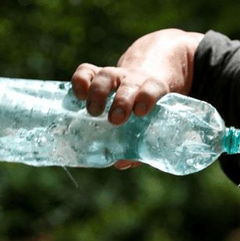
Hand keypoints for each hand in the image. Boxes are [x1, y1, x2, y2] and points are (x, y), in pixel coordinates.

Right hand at [71, 29, 203, 169]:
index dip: (147, 98)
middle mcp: (135, 80)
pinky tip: (77, 96)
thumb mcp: (155, 121)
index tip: (140, 112)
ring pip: (107, 76)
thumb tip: (121, 163)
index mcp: (155, 90)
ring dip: (98, 93)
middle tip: (115, 120)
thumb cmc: (152, 108)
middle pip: (129, 85)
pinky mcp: (98, 73)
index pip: (154, 89)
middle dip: (122, 100)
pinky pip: (87, 71)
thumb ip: (142, 143)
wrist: (147, 77)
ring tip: (93, 112)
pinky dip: (80, 80)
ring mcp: (116, 75)